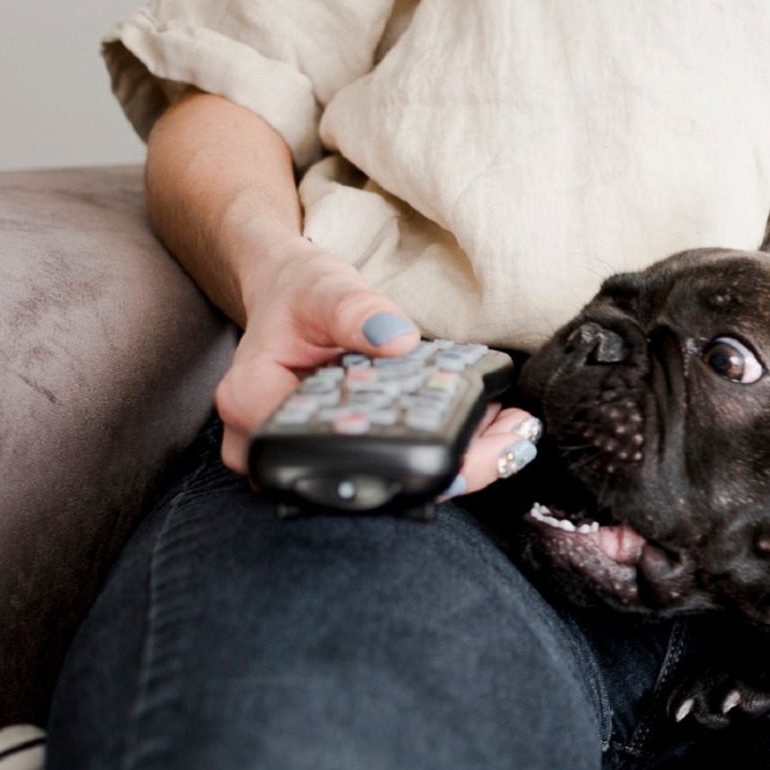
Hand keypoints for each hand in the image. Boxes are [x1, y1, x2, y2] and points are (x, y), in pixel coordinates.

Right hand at [213, 237, 536, 492]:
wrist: (288, 293)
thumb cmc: (296, 292)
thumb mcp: (323, 288)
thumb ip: (356, 311)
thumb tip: (395, 339)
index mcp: (255, 406)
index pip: (331, 457)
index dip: (405, 463)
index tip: (467, 449)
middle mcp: (274, 445)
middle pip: (372, 481)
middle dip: (453, 466)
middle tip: (512, 438)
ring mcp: (309, 455)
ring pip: (393, 481)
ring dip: (461, 460)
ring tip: (513, 432)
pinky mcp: (344, 452)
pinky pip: (399, 462)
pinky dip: (448, 445)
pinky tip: (494, 426)